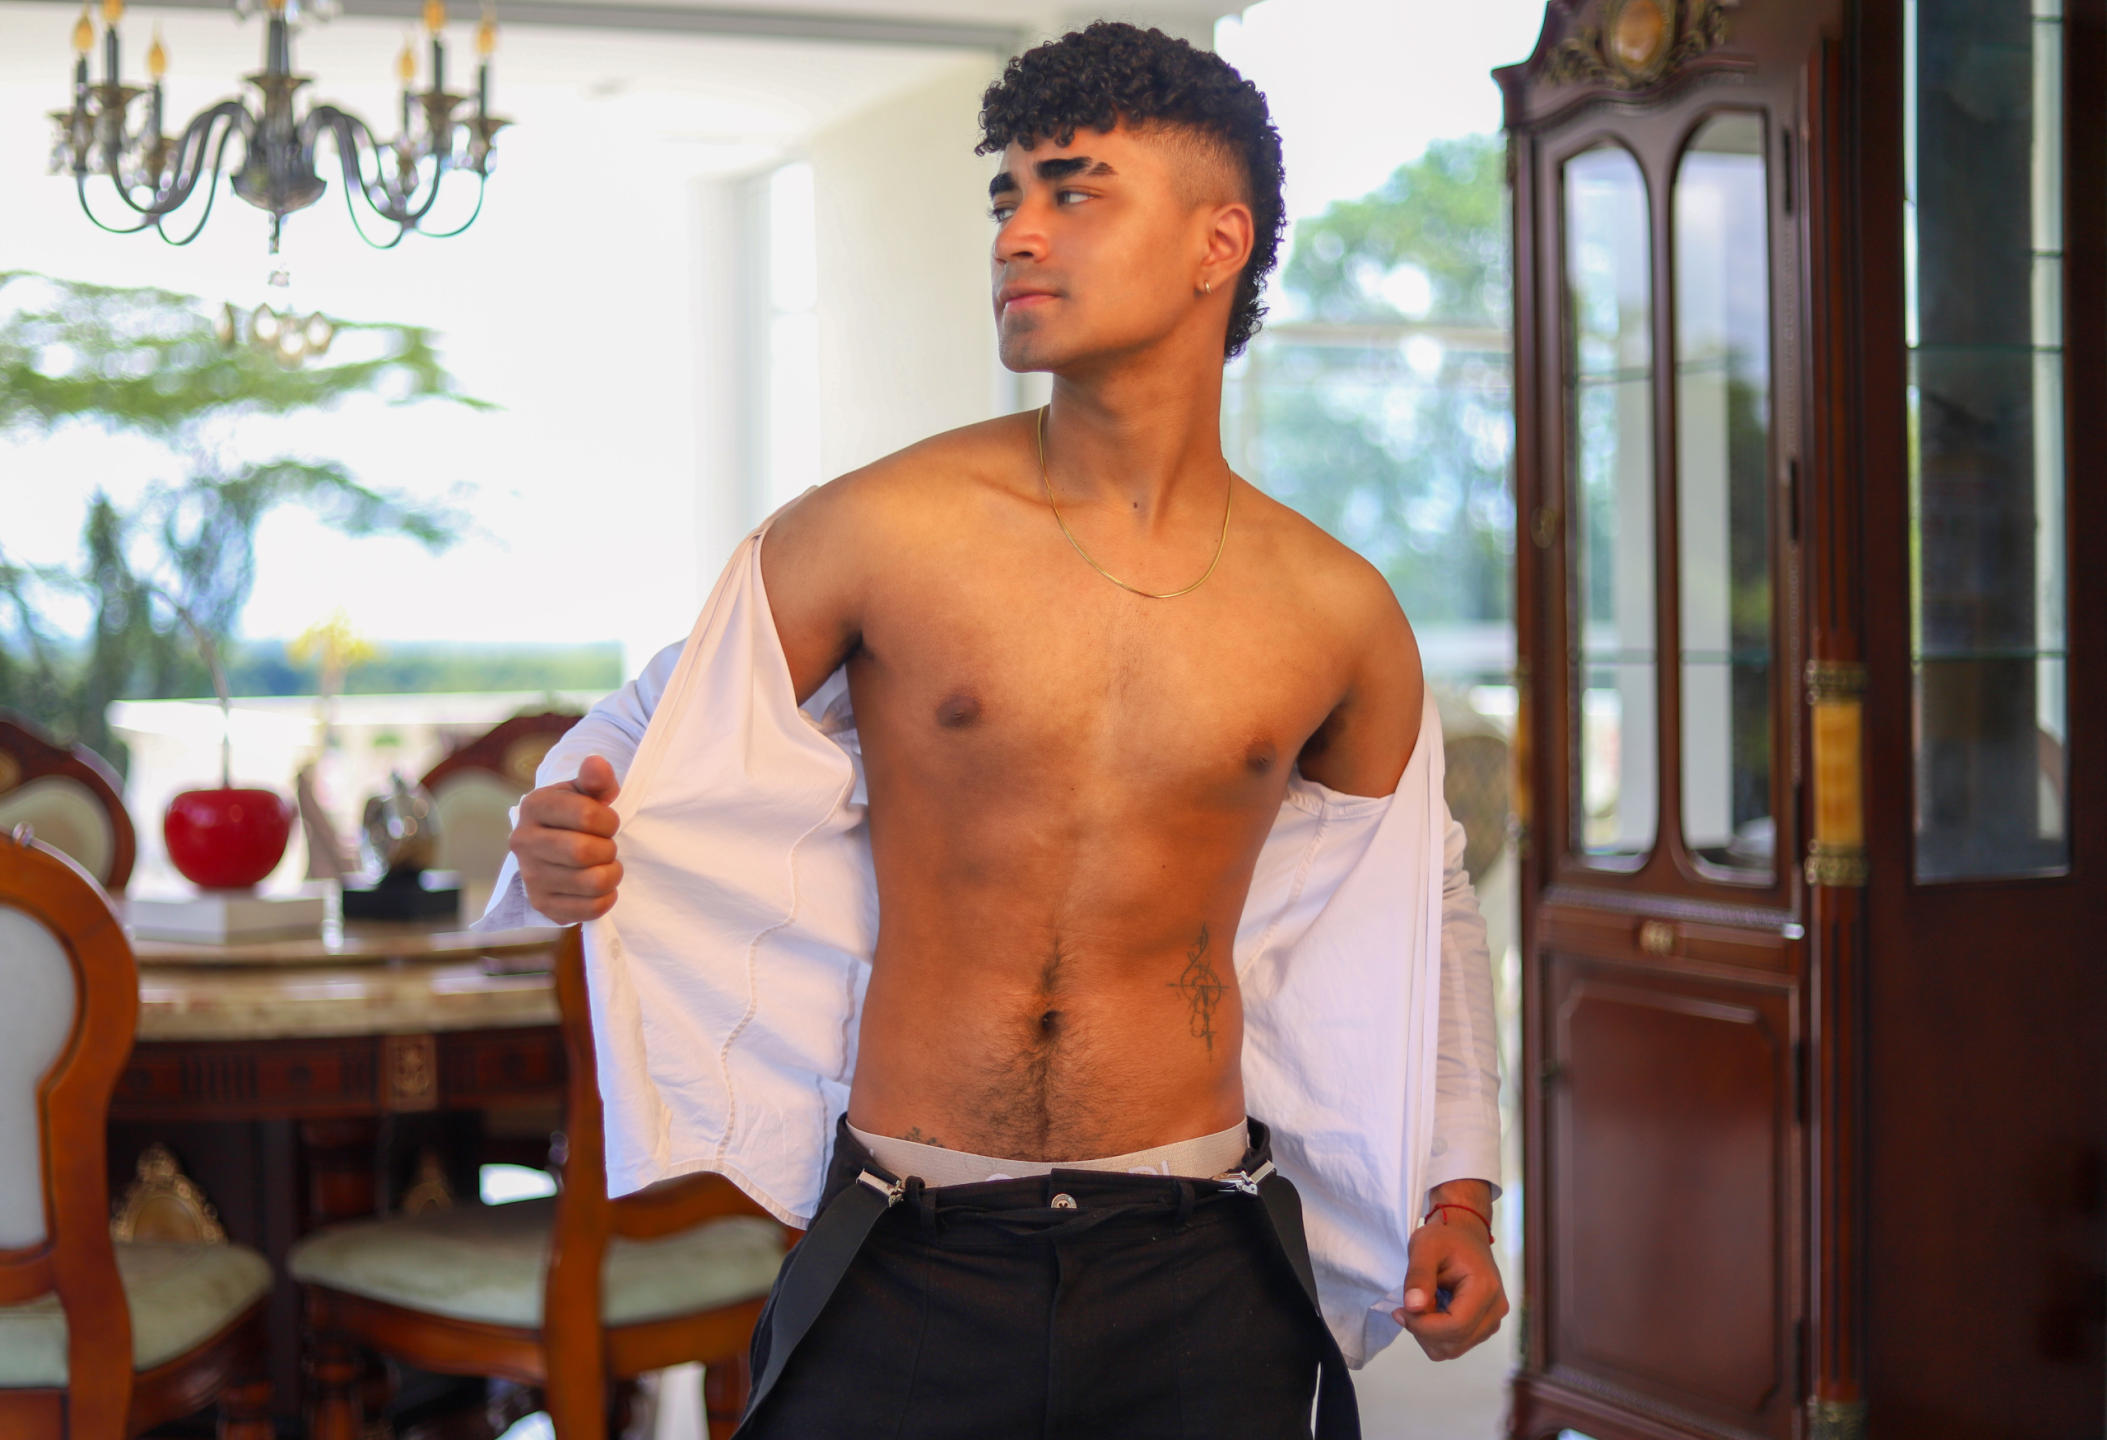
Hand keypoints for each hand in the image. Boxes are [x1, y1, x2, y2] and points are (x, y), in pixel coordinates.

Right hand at [510, 754, 622, 922]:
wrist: (557, 844)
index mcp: (534, 806)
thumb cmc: (577, 814)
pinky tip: (601, 886)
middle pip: (584, 852)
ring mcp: (530, 876)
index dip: (609, 821)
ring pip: (590, 883)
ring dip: (612, 874)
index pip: (587, 815)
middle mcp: (523, 841)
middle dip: (608, 849)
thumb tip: (597, 764)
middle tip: (608, 846)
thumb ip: (595, 778)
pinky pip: (589, 909)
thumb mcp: (586, 792)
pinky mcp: (542, 905)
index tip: (608, 823)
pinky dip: (607, 898)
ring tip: (607, 865)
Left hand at [1394, 1188, 1507, 1360]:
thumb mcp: (1424, 1247)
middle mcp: (1495, 1310)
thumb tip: (1413, 1307)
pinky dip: (1436, 1334)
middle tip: (1408, 1305)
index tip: (1401, 1310)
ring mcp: (1492, 1321)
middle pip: (1454, 1343)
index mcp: (1486, 1289)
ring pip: (1453, 1349)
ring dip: (1428, 1334)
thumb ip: (1418, 1276)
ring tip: (1422, 1303)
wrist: (1464, 1235)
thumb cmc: (1445, 1238)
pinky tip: (1431, 1310)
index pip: (1456, 1327)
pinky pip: (1455, 1344)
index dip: (1423, 1326)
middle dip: (1423, 1330)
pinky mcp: (1484, 1326)